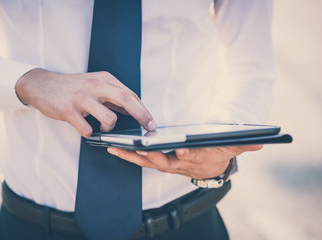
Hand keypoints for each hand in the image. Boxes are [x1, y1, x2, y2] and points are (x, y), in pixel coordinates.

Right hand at [15, 69, 155, 136]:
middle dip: (141, 115)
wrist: (40, 84)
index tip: (152, 122)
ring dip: (110, 127)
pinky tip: (85, 128)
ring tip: (103, 128)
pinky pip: (86, 129)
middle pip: (126, 99)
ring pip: (108, 118)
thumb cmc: (72, 87)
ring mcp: (81, 98)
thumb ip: (113, 96)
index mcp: (104, 79)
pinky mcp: (67, 110)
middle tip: (149, 128)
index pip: (130, 94)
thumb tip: (133, 111)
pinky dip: (89, 133)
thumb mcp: (95, 85)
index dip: (143, 110)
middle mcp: (95, 86)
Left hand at [107, 145, 262, 178]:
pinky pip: (140, 160)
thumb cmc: (216, 155)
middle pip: (162, 161)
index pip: (191, 157)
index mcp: (195, 160)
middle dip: (149, 155)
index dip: (187, 154)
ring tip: (114, 147)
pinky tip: (115, 148)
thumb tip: (260, 144)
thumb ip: (242, 145)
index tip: (182, 149)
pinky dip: (128, 155)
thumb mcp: (230, 149)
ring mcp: (166, 164)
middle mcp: (178, 164)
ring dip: (130, 156)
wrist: (208, 169)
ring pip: (146, 162)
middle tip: (135, 147)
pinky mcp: (157, 162)